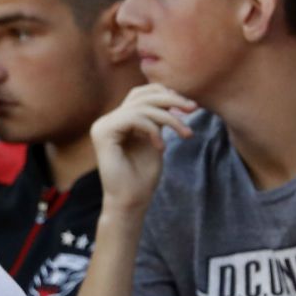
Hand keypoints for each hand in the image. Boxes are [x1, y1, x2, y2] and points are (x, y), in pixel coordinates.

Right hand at [87, 83, 195, 214]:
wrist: (131, 201)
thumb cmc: (143, 175)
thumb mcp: (155, 138)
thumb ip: (157, 118)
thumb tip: (171, 95)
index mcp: (117, 120)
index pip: (141, 94)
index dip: (165, 94)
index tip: (188, 107)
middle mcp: (107, 120)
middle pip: (141, 95)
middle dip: (171, 100)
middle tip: (193, 109)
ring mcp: (102, 126)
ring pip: (141, 106)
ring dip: (169, 118)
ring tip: (185, 134)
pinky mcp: (103, 133)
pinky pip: (134, 118)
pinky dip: (153, 129)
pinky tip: (161, 147)